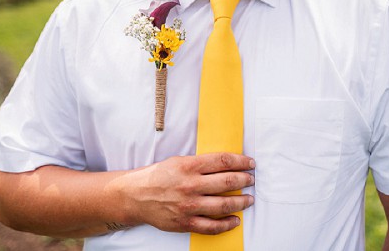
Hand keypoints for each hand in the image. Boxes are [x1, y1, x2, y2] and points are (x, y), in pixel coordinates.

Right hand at [117, 153, 254, 234]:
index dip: (241, 162)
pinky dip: (227, 224)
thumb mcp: (179, 161)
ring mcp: (189, 205)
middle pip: (227, 182)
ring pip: (223, 205)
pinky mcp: (185, 222)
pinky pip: (212, 226)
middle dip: (245, 180)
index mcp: (189, 166)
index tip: (251, 163)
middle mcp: (191, 185)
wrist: (136, 195)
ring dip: (241, 202)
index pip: (223, 161)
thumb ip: (201, 163)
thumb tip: (226, 164)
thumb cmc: (158, 176)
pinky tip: (235, 220)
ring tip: (249, 199)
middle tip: (251, 180)